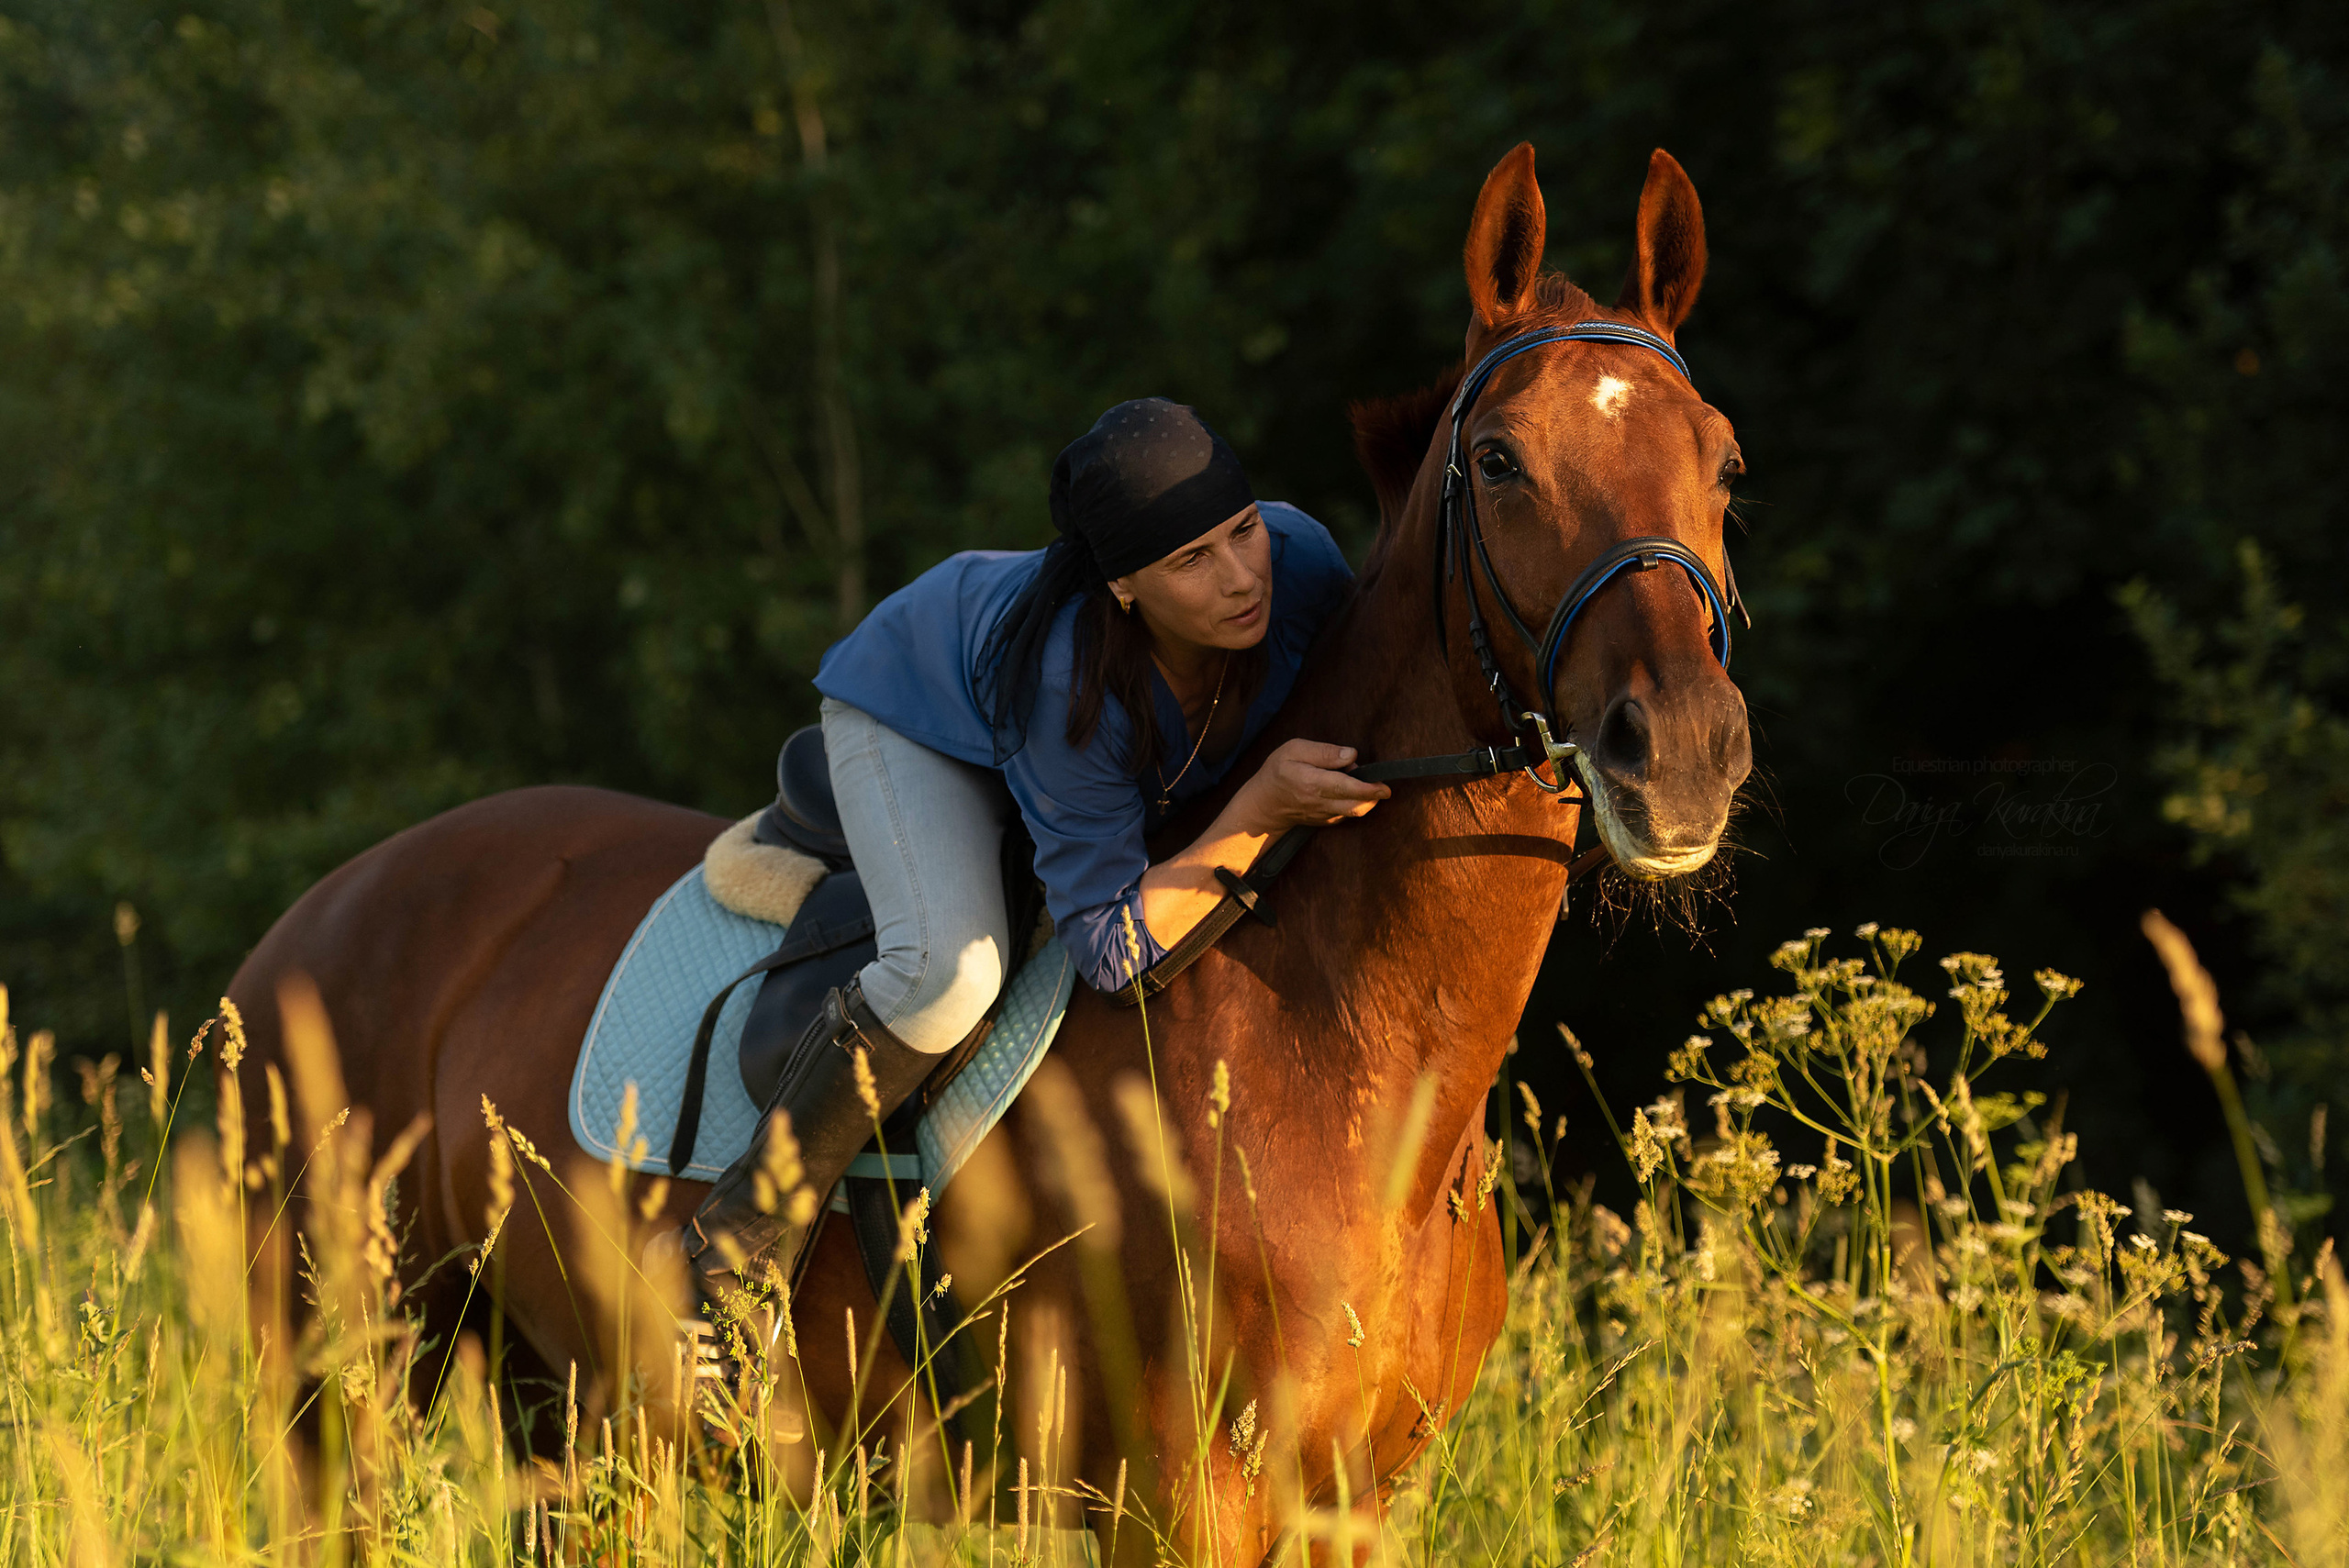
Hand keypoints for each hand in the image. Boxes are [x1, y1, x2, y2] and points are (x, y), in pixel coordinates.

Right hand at [1234, 739, 1389, 830]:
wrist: (1264, 804)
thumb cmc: (1278, 771)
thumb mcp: (1294, 750)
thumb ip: (1324, 752)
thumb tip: (1351, 755)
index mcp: (1312, 783)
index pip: (1346, 788)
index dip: (1369, 789)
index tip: (1385, 787)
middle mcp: (1320, 803)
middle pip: (1357, 805)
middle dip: (1374, 795)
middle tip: (1373, 779)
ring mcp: (1324, 816)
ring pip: (1355, 811)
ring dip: (1364, 797)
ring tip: (1352, 779)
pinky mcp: (1327, 822)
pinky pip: (1348, 814)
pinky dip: (1356, 803)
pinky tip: (1346, 790)